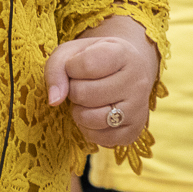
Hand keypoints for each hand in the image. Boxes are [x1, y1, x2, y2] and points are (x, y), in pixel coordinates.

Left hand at [46, 23, 156, 148]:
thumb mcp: (72, 52)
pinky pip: (99, 139)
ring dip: (78, 111)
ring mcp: (138, 108)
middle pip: (85, 94)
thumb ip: (56, 69)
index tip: (76, 66)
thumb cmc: (93, 60)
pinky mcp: (134, 131)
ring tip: (86, 101)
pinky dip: (88, 129)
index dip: (71, 67)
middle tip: (81, 85)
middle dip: (73, 90)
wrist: (125, 72)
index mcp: (124, 54)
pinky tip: (94, 114)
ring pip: (91, 119)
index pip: (87, 65)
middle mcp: (138, 81)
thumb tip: (54, 101)